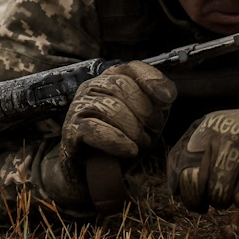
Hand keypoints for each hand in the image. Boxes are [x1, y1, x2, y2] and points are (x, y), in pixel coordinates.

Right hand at [62, 62, 176, 160]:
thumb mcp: (145, 119)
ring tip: (142, 143)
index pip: (131, 68)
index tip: (168, 100)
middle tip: (155, 130)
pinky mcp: (71, 130)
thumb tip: (167, 95)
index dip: (151, 80)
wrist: (93, 170)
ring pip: (108, 107)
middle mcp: (91, 87)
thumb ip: (157, 103)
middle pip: (120, 86)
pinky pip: (93, 129)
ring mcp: (78, 107)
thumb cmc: (121, 139)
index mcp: (110, 79)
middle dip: (144, 110)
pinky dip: (116, 140)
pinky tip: (130, 150)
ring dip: (132, 128)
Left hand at [166, 101, 238, 211]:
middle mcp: (238, 140)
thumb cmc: (232, 134)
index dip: (194, 195)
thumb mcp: (203, 132)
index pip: (190, 180)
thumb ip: (180, 157)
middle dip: (222, 196)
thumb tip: (175, 190)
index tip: (201, 192)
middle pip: (219, 196)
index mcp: (212, 132)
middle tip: (230, 181)